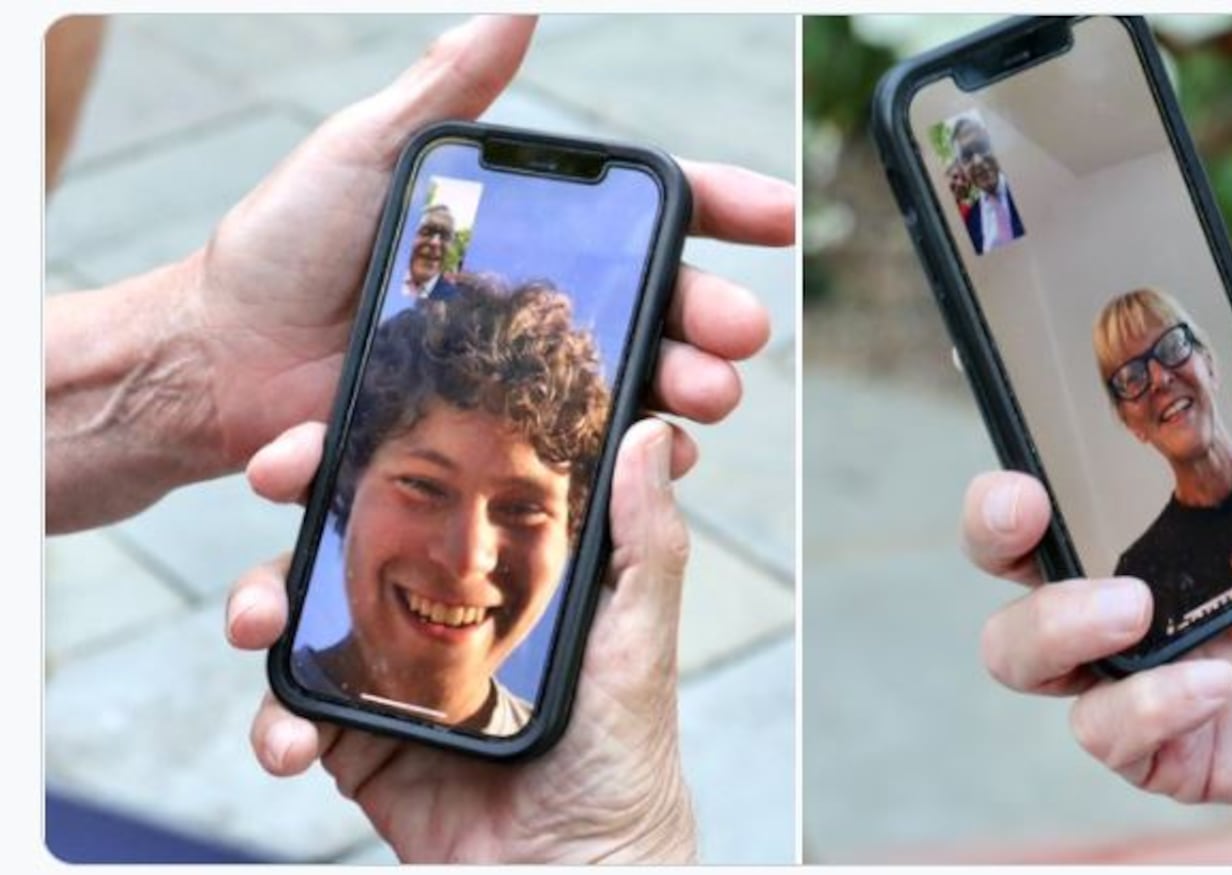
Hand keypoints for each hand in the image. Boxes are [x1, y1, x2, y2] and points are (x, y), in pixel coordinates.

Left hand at [179, 13, 789, 474]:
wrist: (215, 362)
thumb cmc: (281, 249)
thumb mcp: (364, 154)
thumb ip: (444, 91)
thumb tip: (518, 9)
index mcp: (525, 234)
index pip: (641, 217)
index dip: (718, 210)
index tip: (776, 217)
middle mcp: (536, 306)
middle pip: (655, 308)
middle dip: (711, 319)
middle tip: (739, 334)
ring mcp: (519, 381)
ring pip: (631, 386)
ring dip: (680, 394)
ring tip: (702, 402)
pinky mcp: (493, 446)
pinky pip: (572, 455)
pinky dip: (618, 462)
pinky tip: (643, 460)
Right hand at [229, 419, 695, 862]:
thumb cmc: (623, 762)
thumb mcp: (637, 640)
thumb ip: (645, 540)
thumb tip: (652, 437)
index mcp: (496, 579)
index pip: (428, 493)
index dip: (380, 451)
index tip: (340, 419)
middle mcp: (436, 616)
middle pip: (346, 540)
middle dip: (299, 501)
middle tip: (280, 480)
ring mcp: (391, 678)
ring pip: (300, 616)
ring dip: (261, 604)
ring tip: (257, 626)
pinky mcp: (360, 745)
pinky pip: (293, 716)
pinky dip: (275, 723)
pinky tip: (295, 740)